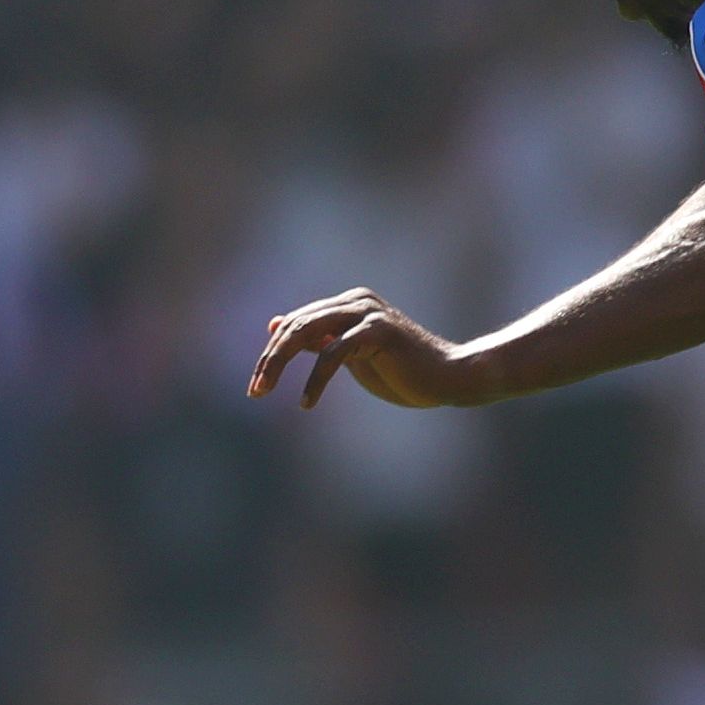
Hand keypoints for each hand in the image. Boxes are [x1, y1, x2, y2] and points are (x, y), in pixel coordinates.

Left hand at [247, 289, 491, 409]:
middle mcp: (357, 301)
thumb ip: (320, 339)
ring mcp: (368, 313)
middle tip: (254, 391)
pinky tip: (306, 403)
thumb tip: (276, 324)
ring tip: (263, 392)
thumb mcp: (352, 355)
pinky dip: (316, 381)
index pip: (297, 322)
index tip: (258, 382)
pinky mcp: (378, 331)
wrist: (450, 378)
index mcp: (349, 303)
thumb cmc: (404, 371)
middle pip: (296, 325)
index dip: (273, 351)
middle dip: (269, 359)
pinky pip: (333, 354)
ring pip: (306, 332)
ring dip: (279, 365)